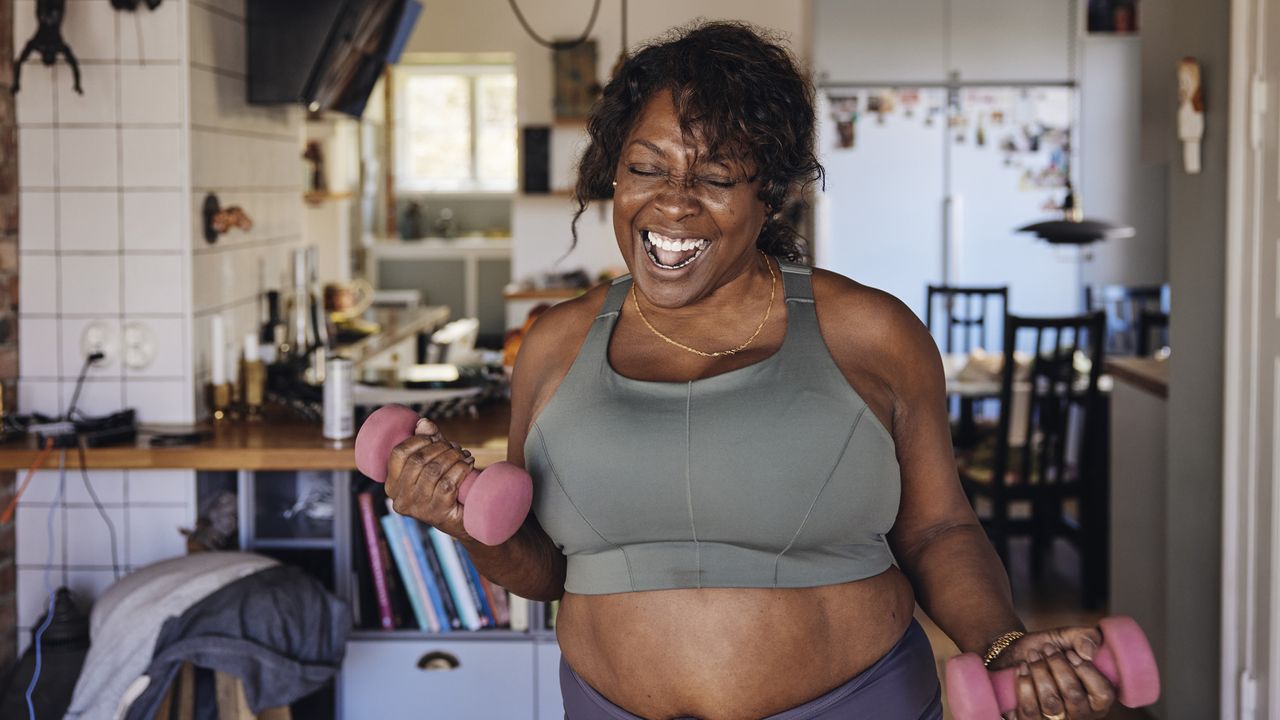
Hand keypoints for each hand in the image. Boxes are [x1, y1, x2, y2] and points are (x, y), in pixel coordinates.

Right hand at [383, 418, 474, 538]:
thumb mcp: (432, 462)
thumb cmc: (444, 486)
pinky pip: (448, 484)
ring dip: (453, 456)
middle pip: (418, 461)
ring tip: (464, 455)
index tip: (434, 437)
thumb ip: (426, 441)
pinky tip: (468, 464)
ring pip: (434, 470)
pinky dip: (461, 469)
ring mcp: (419, 508)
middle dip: (440, 447)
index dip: (417, 440)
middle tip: (455, 448)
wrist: (463, 518)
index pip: (398, 454)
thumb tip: (423, 422)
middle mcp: (401, 499)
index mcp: (392, 485)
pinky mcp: (438, 513)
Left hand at [991, 627, 1115, 719]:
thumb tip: (1088, 652)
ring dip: (1040, 673)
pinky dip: (1024, 685)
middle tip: (1047, 649)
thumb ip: (1087, 637)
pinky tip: (1022, 669)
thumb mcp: (1068, 637)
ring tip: (1033, 656)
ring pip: (1051, 703)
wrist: (1016, 654)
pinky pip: (1029, 709)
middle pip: (1073, 695)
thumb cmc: (1047, 649)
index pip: (1102, 693)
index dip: (1085, 670)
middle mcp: (1080, 716)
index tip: (1069, 652)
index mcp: (1097, 700)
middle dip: (1057, 666)